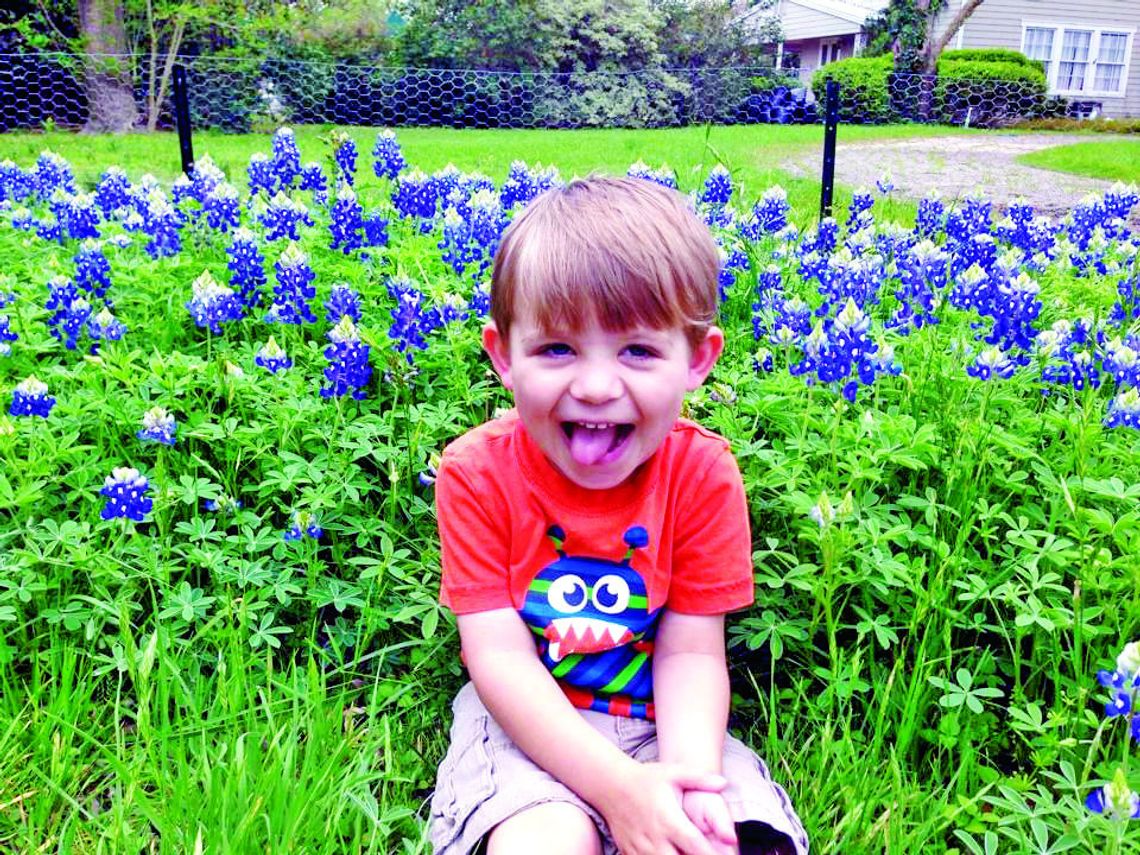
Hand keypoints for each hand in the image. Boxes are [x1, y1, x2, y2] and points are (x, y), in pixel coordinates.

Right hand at [600, 762, 727, 854]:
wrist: (610, 784)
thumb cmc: (646, 779)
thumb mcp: (673, 773)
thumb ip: (699, 778)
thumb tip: (723, 783)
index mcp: (669, 820)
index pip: (695, 846)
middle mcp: (655, 838)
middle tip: (707, 854)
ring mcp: (640, 849)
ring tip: (687, 853)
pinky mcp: (629, 853)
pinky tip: (669, 853)